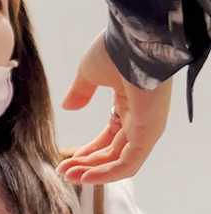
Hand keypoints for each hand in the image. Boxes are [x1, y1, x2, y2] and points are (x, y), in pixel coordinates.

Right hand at [61, 33, 171, 181]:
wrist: (133, 36)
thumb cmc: (115, 48)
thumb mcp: (89, 73)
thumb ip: (80, 92)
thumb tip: (67, 106)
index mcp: (130, 104)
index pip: (110, 137)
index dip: (88, 151)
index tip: (67, 160)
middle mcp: (141, 118)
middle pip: (114, 152)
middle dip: (87, 164)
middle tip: (64, 172)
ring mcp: (147, 126)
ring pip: (120, 161)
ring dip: (94, 172)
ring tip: (70, 176)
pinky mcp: (149, 131)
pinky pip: (129, 162)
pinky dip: (108, 173)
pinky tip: (86, 177)